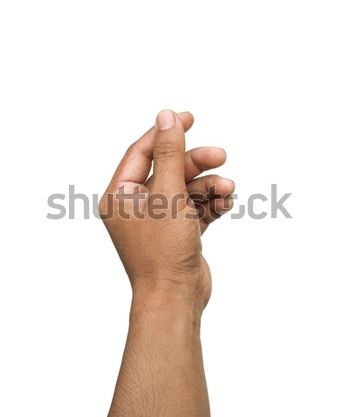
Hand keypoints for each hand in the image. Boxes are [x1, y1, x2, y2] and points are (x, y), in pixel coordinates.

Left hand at [99, 110, 233, 311]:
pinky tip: (226, 203)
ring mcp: (158, 220)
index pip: (141, 152)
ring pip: (185, 189)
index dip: (165, 132)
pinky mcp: (178, 231)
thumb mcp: (167, 194)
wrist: (175, 299)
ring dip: (208, 186)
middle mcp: (136, 206)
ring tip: (227, 189)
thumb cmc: (163, 251)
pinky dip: (210, 203)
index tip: (189, 117)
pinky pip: (195, 207)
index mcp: (120, 195)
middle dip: (196, 163)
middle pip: (168, 169)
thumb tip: (167, 117)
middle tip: (221, 155)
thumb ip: (168, 154)